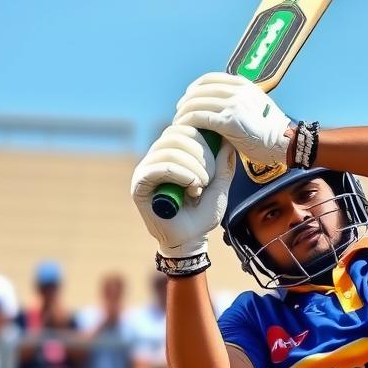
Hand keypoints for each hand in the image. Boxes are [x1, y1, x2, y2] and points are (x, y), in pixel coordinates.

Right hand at [131, 125, 236, 257]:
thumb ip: (223, 164)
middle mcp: (155, 157)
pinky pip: (160, 168)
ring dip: (193, 167)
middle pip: (176, 134)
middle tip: (210, 177)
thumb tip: (227, 140)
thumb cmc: (202, 214)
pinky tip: (192, 186)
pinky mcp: (140, 185)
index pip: (183, 128)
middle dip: (200, 154)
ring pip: (169, 150)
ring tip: (201, 186)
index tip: (215, 164)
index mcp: (172, 153)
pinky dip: (180, 174)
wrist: (190, 239)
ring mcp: (145, 170)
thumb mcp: (219, 185)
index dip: (203, 140)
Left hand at [173, 72, 290, 166]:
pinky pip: (200, 117)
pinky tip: (183, 128)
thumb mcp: (258, 107)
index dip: (195, 87)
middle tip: (179, 112)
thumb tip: (224, 108)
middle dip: (186, 101)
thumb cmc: (273, 132)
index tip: (188, 96)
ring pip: (197, 103)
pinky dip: (188, 121)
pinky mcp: (229, 121)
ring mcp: (233, 105)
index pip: (211, 79)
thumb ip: (241, 103)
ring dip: (184, 113)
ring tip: (179, 122)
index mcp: (244, 86)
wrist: (286, 143)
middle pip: (200, 90)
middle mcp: (237, 92)